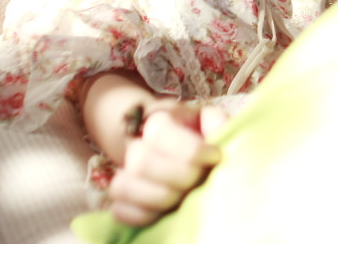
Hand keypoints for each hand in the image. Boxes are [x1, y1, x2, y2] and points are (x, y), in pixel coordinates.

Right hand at [108, 99, 227, 226]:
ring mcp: (125, 174)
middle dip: (178, 176)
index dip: (190, 150)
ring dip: (160, 198)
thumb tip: (217, 133)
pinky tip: (168, 213)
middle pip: (140, 162)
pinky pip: (120, 211)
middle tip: (201, 179)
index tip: (214, 156)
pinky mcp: (122, 200)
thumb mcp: (211, 122)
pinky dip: (144, 216)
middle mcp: (135, 146)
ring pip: (123, 187)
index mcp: (158, 121)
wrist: (181, 153)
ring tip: (186, 198)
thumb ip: (217, 122)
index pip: (158, 133)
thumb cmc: (200, 136)